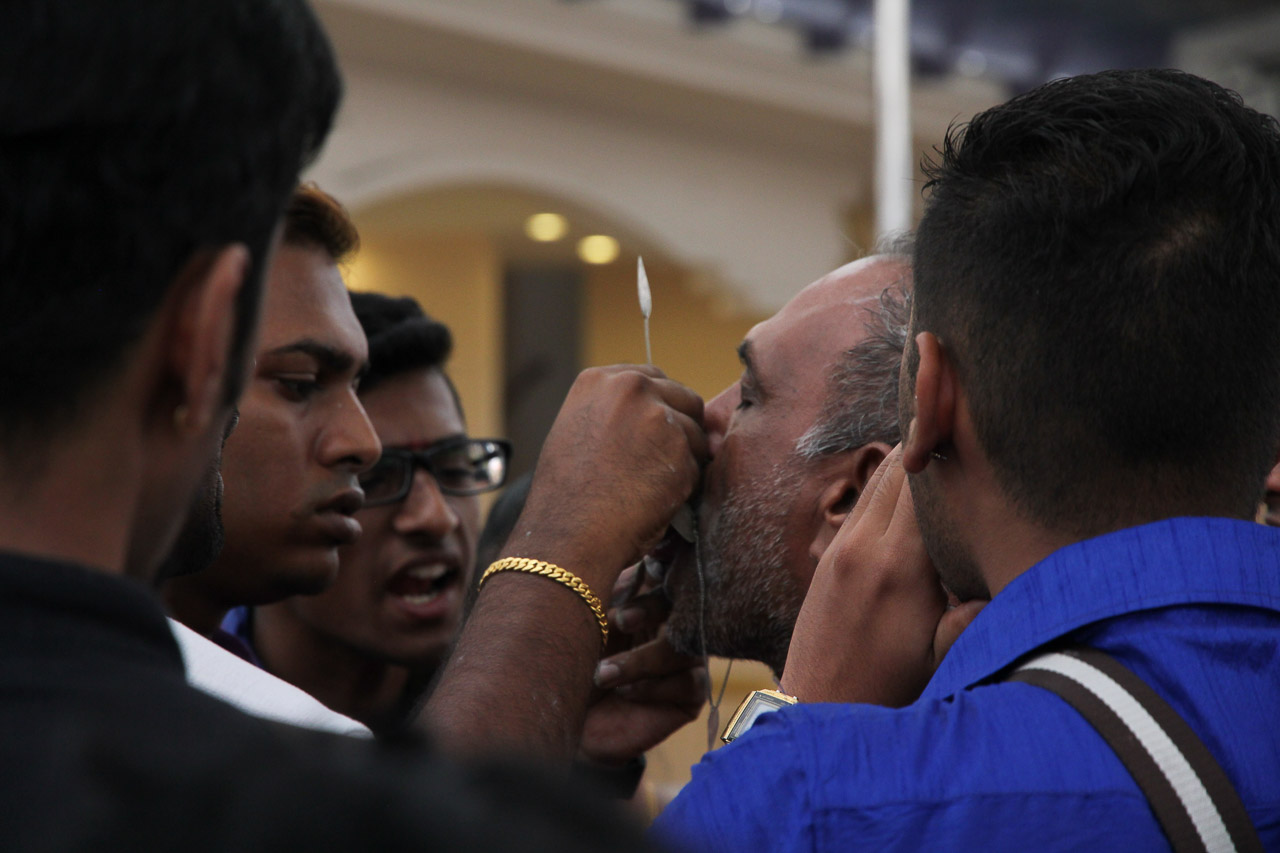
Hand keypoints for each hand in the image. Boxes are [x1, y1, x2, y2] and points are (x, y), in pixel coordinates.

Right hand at [507, 366, 706, 592]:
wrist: (569, 533)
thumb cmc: (567, 495)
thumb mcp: (577, 432)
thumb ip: (614, 413)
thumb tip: (656, 415)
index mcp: (599, 380)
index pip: (651, 379)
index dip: (658, 408)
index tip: (653, 433)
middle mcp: (630, 387)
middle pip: (682, 398)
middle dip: (680, 428)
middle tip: (662, 463)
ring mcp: (657, 414)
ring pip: (696, 432)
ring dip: (685, 459)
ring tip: (652, 486)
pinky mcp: (680, 446)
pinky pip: (698, 464)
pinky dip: (686, 485)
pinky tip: (656, 499)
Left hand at [580, 566, 706, 764]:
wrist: (567, 719)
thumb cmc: (572, 660)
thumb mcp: (588, 615)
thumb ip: (611, 581)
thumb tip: (635, 547)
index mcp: (652, 596)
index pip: (670, 572)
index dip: (659, 568)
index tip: (638, 570)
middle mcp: (674, 623)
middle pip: (685, 603)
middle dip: (651, 608)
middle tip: (618, 620)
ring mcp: (686, 659)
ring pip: (685, 646)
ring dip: (642, 659)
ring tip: (603, 673)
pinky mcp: (689, 694)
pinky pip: (690, 681)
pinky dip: (654, 686)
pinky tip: (626, 692)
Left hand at [780, 445, 984, 705]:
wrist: (818, 707)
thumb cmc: (890, 690)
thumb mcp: (945, 658)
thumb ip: (978, 612)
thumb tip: (1018, 572)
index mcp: (899, 567)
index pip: (924, 482)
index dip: (953, 453)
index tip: (985, 438)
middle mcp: (864, 545)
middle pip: (899, 467)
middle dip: (934, 447)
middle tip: (972, 433)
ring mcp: (842, 547)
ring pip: (878, 479)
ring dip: (911, 465)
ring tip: (949, 454)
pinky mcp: (830, 555)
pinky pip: (863, 502)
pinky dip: (890, 488)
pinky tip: (916, 493)